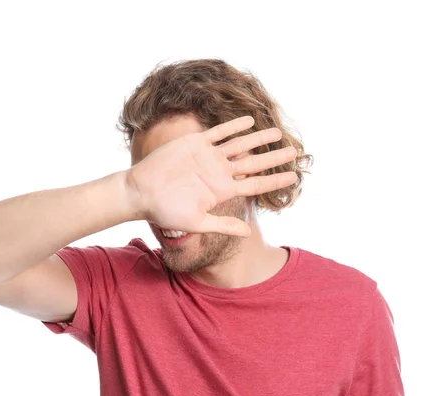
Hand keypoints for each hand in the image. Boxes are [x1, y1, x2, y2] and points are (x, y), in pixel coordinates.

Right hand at [123, 115, 297, 236]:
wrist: (141, 193)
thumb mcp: (197, 222)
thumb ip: (223, 225)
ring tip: (277, 133)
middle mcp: (219, 172)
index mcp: (222, 190)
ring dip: (259, 139)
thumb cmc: (166, 212)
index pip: (255, 184)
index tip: (294, 177)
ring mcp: (208, 157)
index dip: (275, 180)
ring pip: (240, 145)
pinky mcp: (195, 143)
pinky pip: (219, 132)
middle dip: (274, 158)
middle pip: (253, 163)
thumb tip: (248, 233)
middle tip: (295, 152)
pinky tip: (249, 121)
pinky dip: (233, 126)